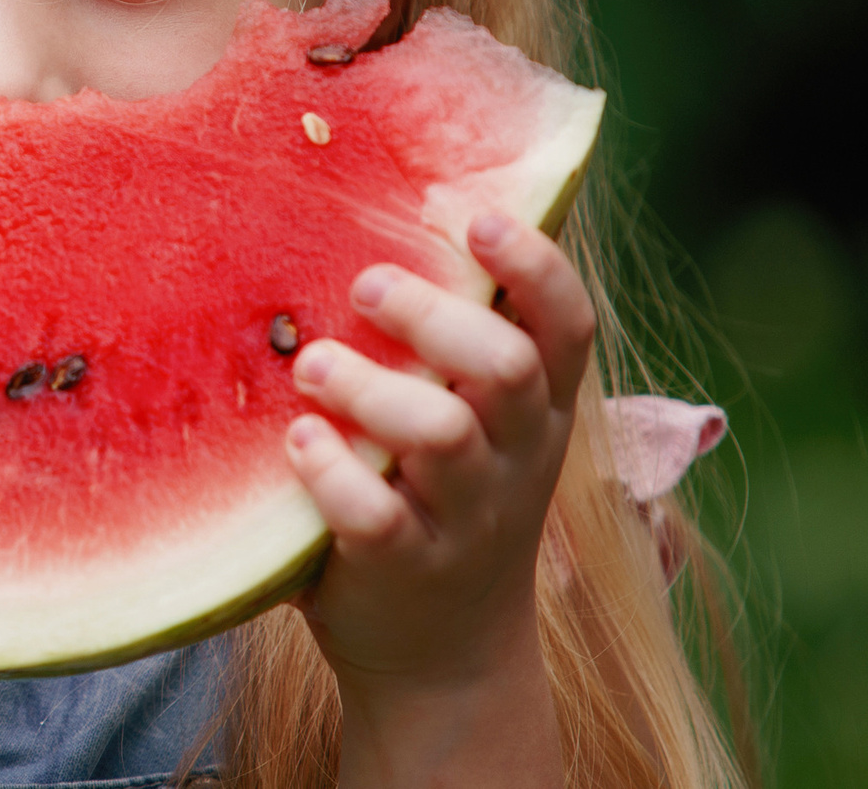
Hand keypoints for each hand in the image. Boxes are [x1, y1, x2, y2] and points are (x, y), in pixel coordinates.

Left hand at [282, 214, 594, 782]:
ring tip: (310, 365)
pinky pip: (375, 516)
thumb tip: (389, 207)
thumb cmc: (441, 500)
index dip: (535, 265)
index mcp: (536, 410)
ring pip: (442, 434)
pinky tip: (299, 440)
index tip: (475, 216)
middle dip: (432, 315)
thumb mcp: (474, 425)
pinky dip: (331, 470)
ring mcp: (464, 517)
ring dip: (369, 387)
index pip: (567, 326)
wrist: (445, 660)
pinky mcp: (404, 567)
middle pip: (504, 365)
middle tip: (362, 285)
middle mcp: (515, 459)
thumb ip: (451, 345)